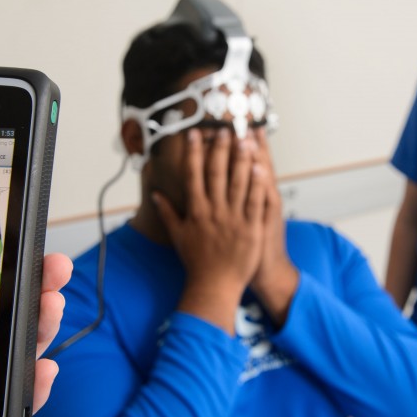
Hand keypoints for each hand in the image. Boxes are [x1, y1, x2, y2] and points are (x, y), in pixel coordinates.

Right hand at [155, 129, 266, 333]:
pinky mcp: (251, 228)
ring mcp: (234, 220)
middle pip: (217, 173)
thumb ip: (168, 213)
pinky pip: (255, 201)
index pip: (193, 175)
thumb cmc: (197, 263)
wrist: (214, 287)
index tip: (195, 133)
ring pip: (238, 183)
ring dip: (241, 159)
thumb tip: (156, 195)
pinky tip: (261, 166)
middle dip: (220, 148)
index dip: (194, 152)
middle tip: (225, 128)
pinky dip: (258, 183)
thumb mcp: (179, 236)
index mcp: (195, 212)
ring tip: (245, 139)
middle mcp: (213, 212)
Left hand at [248, 127, 298, 324]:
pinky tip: (259, 167)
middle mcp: (262, 197)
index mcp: (256, 195)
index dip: (250, 143)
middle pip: (256, 164)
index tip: (244, 123)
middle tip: (243, 120)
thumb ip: (242, 195)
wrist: (268, 270)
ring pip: (259, 177)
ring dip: (255, 156)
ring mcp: (263, 209)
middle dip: (249, 142)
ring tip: (250, 135)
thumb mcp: (251, 216)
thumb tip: (236, 175)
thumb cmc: (255, 245)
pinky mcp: (262, 221)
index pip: (253, 163)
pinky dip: (261, 183)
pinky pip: (262, 198)